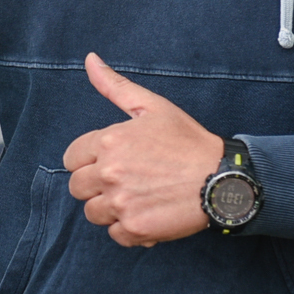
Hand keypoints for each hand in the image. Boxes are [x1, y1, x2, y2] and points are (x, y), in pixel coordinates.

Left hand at [63, 53, 223, 247]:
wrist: (222, 179)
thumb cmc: (188, 141)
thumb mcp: (152, 106)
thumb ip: (115, 86)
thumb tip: (90, 59)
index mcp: (109, 141)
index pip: (71, 158)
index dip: (89, 160)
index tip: (110, 162)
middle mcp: (109, 173)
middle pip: (77, 187)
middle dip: (96, 185)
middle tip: (125, 181)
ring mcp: (121, 203)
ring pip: (93, 213)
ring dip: (110, 208)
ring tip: (138, 197)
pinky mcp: (135, 228)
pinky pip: (115, 234)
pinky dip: (128, 229)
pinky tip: (148, 213)